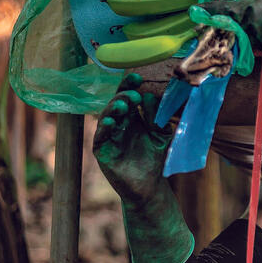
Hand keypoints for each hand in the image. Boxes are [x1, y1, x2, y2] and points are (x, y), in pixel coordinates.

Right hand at [92, 73, 171, 205]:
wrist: (150, 186)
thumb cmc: (155, 158)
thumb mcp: (161, 134)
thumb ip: (155, 117)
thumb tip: (149, 96)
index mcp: (132, 117)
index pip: (128, 95)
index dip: (129, 85)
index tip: (137, 77)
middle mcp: (119, 124)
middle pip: (116, 102)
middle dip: (123, 96)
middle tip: (135, 95)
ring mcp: (109, 136)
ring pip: (106, 116)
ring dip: (113, 108)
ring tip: (123, 105)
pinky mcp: (102, 150)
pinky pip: (100, 136)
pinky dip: (104, 127)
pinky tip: (111, 122)